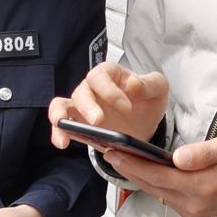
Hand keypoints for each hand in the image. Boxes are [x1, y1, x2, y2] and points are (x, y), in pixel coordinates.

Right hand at [48, 63, 168, 148]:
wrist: (144, 124)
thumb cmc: (147, 101)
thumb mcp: (158, 89)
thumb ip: (149, 84)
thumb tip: (133, 84)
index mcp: (110, 74)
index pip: (101, 75)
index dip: (110, 90)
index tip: (126, 107)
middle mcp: (91, 88)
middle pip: (81, 91)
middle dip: (88, 106)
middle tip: (99, 120)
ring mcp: (81, 106)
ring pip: (62, 105)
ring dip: (61, 116)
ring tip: (66, 130)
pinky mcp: (77, 124)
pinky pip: (60, 124)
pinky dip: (58, 132)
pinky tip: (63, 142)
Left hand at [104, 132, 216, 216]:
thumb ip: (206, 152)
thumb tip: (178, 157)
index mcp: (202, 186)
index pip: (157, 175)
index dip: (132, 164)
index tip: (112, 150)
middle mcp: (193, 204)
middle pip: (152, 185)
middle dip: (128, 169)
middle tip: (107, 152)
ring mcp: (191, 212)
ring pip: (156, 193)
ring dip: (137, 177)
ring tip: (119, 159)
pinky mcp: (192, 214)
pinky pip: (166, 197)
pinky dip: (151, 184)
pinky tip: (142, 170)